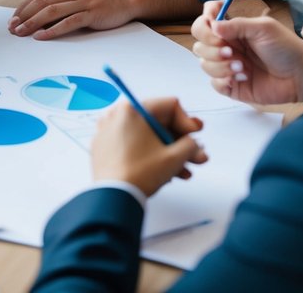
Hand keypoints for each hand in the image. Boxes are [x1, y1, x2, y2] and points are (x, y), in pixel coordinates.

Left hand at [8, 0, 134, 38]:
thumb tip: (40, 14)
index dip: (23, 6)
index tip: (13, 18)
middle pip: (41, 2)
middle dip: (24, 16)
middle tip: (12, 28)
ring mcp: (82, 0)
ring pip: (51, 11)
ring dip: (33, 23)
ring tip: (21, 33)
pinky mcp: (92, 13)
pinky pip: (69, 22)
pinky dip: (53, 30)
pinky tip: (42, 37)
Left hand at [91, 98, 206, 195]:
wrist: (113, 197)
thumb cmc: (139, 174)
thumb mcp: (174, 158)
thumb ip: (191, 145)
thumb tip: (193, 143)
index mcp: (132, 110)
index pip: (169, 106)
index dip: (187, 122)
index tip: (195, 137)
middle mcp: (117, 115)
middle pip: (159, 123)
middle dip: (181, 143)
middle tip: (197, 155)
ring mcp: (109, 131)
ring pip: (148, 137)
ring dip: (169, 153)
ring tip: (185, 170)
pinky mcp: (105, 147)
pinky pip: (133, 145)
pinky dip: (150, 155)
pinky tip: (167, 173)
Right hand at [190, 4, 302, 103]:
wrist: (302, 75)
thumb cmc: (287, 48)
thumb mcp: (264, 28)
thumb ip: (237, 25)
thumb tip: (213, 25)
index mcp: (232, 31)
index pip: (204, 23)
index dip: (204, 23)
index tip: (214, 27)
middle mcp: (227, 47)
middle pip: (199, 45)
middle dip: (212, 49)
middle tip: (232, 52)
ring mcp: (228, 67)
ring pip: (205, 65)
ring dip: (221, 66)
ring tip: (243, 68)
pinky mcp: (233, 86)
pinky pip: (214, 84)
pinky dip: (223, 81)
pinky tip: (241, 78)